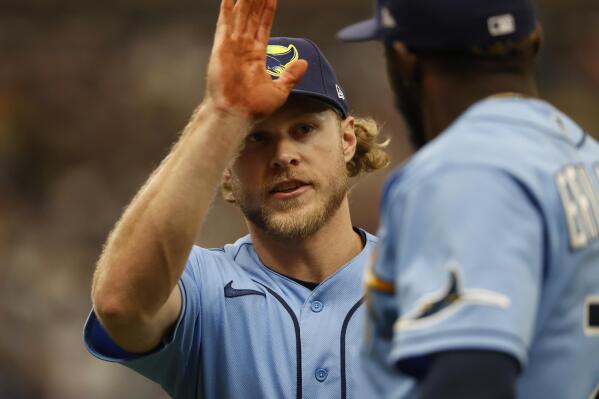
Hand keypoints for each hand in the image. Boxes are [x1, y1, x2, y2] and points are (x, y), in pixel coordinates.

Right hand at [205, 0, 307, 118]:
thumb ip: (290, 75)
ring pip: (240, 15)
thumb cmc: (254, 107)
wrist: (236, 114)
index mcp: (255, 55)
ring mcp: (232, 45)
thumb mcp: (279, 90)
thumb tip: (304, 62)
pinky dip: (227, 8)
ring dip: (244, 0)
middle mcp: (243, 47)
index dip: (267, 10)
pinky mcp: (222, 46)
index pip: (263, 26)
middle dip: (256, 0)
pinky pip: (225, 22)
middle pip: (251, 16)